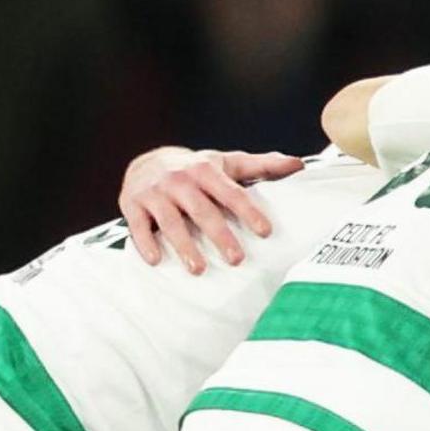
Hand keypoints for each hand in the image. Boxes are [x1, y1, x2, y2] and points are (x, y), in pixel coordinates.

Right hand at [121, 146, 303, 272]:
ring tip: (198, 269)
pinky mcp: (132, 204)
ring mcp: (154, 192)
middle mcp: (179, 180)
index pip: (231, 192)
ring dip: (184, 246)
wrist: (147, 161)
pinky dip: (145, 243)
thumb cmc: (196, 169)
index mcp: (206, 170)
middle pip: (202, 210)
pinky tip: (157, 260)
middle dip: (219, 235)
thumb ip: (262, 165)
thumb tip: (298, 164)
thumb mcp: (227, 163)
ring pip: (170, 221)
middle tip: (236, 259)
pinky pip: (139, 225)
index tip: (265, 232)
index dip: (249, 211)